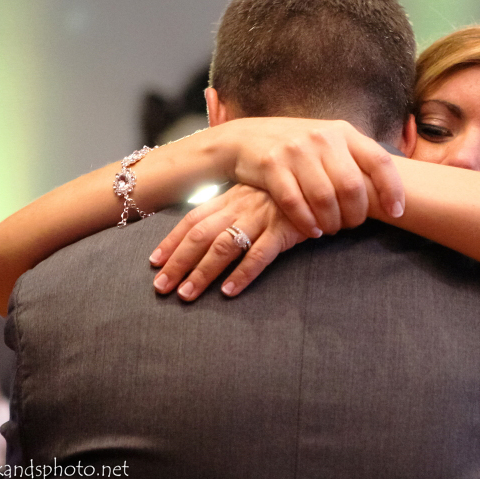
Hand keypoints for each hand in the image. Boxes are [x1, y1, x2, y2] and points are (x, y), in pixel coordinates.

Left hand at [150, 184, 306, 299]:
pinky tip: (228, 292)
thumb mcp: (257, 194)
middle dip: (178, 262)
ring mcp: (262, 217)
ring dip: (202, 272)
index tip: (154, 262)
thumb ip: (234, 209)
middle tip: (161, 287)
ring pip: (223, 246)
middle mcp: (241, 206)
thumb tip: (207, 233)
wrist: (325, 183)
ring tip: (187, 295)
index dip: (172, 241)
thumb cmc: (290, 193)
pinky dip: (242, 274)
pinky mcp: (284, 229)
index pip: (193, 219)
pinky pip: (259, 254)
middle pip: (201, 235)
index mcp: (231, 197)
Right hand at [223, 118, 404, 235]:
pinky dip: (307, 223)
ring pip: (324, 199)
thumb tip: (388, 188)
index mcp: (343, 131)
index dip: (392, 189)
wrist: (245, 138)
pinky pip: (295, 204)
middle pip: (351, 187)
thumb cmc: (295, 147)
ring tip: (330, 230)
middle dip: (355, 215)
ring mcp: (295, 151)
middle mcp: (322, 138)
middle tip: (350, 226)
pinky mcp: (271, 166)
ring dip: (331, 223)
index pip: (378, 160)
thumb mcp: (327, 141)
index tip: (397, 212)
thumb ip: (353, 158)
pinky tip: (312, 231)